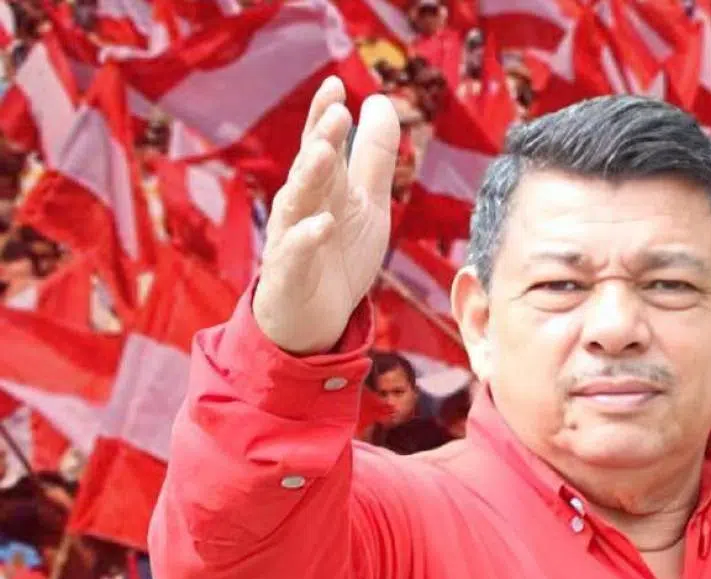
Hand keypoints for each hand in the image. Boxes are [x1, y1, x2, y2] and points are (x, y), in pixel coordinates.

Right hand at [253, 77, 400, 354]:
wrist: (315, 318)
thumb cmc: (338, 252)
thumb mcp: (367, 201)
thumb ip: (373, 155)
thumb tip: (379, 101)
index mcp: (322, 188)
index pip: (320, 144)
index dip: (324, 115)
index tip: (335, 85)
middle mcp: (302, 207)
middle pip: (309, 168)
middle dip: (320, 139)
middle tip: (336, 113)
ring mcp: (291, 239)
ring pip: (296, 204)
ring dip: (309, 178)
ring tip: (325, 153)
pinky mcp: (290, 275)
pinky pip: (295, 254)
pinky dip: (307, 238)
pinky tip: (322, 224)